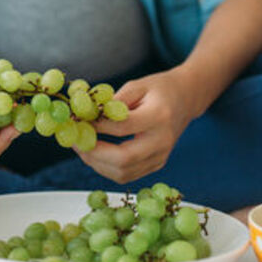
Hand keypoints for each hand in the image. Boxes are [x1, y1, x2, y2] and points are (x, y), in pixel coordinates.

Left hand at [74, 68, 198, 183]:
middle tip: (75, 141)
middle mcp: (162, 141)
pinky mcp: (156, 165)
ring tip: (81, 147)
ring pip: (123, 173)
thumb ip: (113, 101)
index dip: (97, 126)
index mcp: (159, 116)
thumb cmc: (159, 90)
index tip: (78, 120)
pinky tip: (95, 154)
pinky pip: (127, 175)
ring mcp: (161, 157)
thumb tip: (87, 115)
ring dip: (96, 163)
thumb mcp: (137, 85)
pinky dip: (106, 168)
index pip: (123, 127)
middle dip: (94, 152)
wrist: (185, 100)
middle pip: (124, 159)